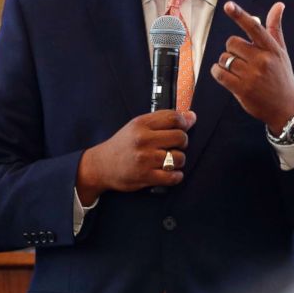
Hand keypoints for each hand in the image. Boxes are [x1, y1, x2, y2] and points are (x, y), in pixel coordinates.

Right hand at [76, 110, 196, 202]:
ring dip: (179, 161)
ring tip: (171, 160)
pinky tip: (171, 173)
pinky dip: (176, 176)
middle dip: (183, 142)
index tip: (184, 127)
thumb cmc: (123, 145)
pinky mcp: (145, 176)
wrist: (101, 166)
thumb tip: (192, 116)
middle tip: (175, 146)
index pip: (173, 117)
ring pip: (179, 157)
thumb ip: (163, 120)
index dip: (184, 122)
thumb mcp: (137, 126)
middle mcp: (143, 139)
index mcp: (141, 124)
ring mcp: (145, 159)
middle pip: (180, 137)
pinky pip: (173, 176)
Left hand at [210, 1, 293, 133]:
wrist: (286, 108)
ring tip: (237, 70)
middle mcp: (263, 60)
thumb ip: (275, 28)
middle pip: (232, 43)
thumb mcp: (281, 52)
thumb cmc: (282, 77)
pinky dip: (217, 72)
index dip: (240, 15)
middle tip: (241, 59)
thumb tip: (278, 5)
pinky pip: (219, 73)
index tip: (228, 5)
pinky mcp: (242, 89)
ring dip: (225, 63)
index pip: (254, 28)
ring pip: (224, 58)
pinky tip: (224, 75)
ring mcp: (252, 75)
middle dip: (232, 49)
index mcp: (272, 49)